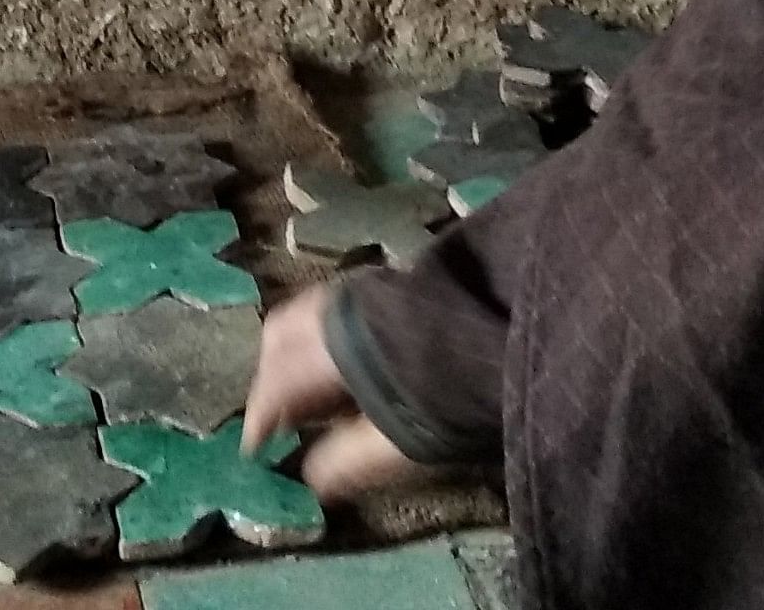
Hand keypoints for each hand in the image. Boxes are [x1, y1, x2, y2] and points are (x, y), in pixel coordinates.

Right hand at [243, 285, 436, 500]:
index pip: (276, 381)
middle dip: (270, 377)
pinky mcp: (392, 284)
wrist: (508, 333)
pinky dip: (321, 337)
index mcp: (330, 348)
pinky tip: (344, 366)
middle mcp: (339, 309)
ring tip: (310, 394)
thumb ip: (347, 461)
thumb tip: (310, 479)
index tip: (255, 448)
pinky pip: (334, 307)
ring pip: (307, 316)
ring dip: (295, 354)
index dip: (261, 418)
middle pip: (282, 335)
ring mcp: (366, 290)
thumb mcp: (398, 443)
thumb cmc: (450, 397)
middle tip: (276, 418)